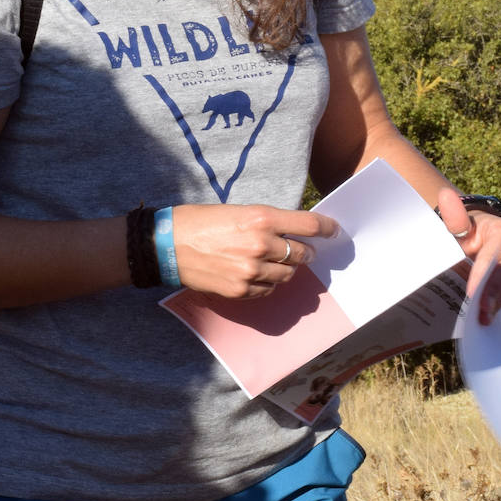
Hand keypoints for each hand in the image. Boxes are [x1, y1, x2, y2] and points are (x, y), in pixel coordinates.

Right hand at [171, 203, 339, 298]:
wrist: (167, 244)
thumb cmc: (200, 221)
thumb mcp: (237, 211)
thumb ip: (265, 222)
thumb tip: (291, 232)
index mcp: (261, 218)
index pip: (308, 225)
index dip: (327, 228)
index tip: (334, 230)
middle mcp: (261, 244)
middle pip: (302, 253)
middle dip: (303, 251)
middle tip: (299, 249)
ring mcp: (252, 270)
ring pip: (287, 275)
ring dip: (286, 269)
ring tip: (273, 263)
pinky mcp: (241, 289)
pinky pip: (269, 290)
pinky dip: (268, 283)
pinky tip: (256, 274)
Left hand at [436, 189, 500, 338]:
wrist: (475, 236)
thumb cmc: (464, 232)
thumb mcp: (457, 225)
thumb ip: (454, 214)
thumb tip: (445, 194)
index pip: (494, 256)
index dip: (482, 275)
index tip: (471, 292)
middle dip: (494, 293)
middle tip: (480, 311)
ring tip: (485, 321)